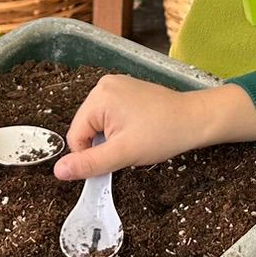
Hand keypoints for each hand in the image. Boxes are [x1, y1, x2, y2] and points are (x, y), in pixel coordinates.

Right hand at [55, 77, 255, 180]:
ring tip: (135, 140)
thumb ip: (89, 163)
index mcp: (99, 96)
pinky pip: (111, 115)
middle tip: (128, 149)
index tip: (114, 160)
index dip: (91, 155)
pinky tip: (139, 131)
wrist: (197, 120)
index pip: (76, 136)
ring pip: (99, 124)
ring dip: (112, 138)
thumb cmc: (163, 134)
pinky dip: (120, 129)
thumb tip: (58, 171)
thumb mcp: (122, 154)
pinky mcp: (128, 90)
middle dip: (103, 145)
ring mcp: (117, 85)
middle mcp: (104, 85)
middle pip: (86, 128)